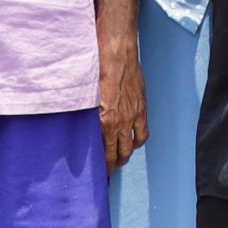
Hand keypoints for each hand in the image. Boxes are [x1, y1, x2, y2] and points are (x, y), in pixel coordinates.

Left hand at [98, 30, 147, 168]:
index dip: (105, 166)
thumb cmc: (98, 71)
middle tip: (110, 167)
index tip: (102, 172)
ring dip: (127, 153)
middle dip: (115, 163)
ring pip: (133, 145)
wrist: (118, 54)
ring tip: (122, 157)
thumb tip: (84, 129)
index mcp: (106, 121)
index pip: (106, 153)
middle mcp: (122, 122)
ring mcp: (134, 115)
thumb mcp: (87, 97)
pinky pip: (143, 132)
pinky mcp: (142, 107)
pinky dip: (138, 139)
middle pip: (121, 153)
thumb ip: (88, 116)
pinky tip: (133, 140)